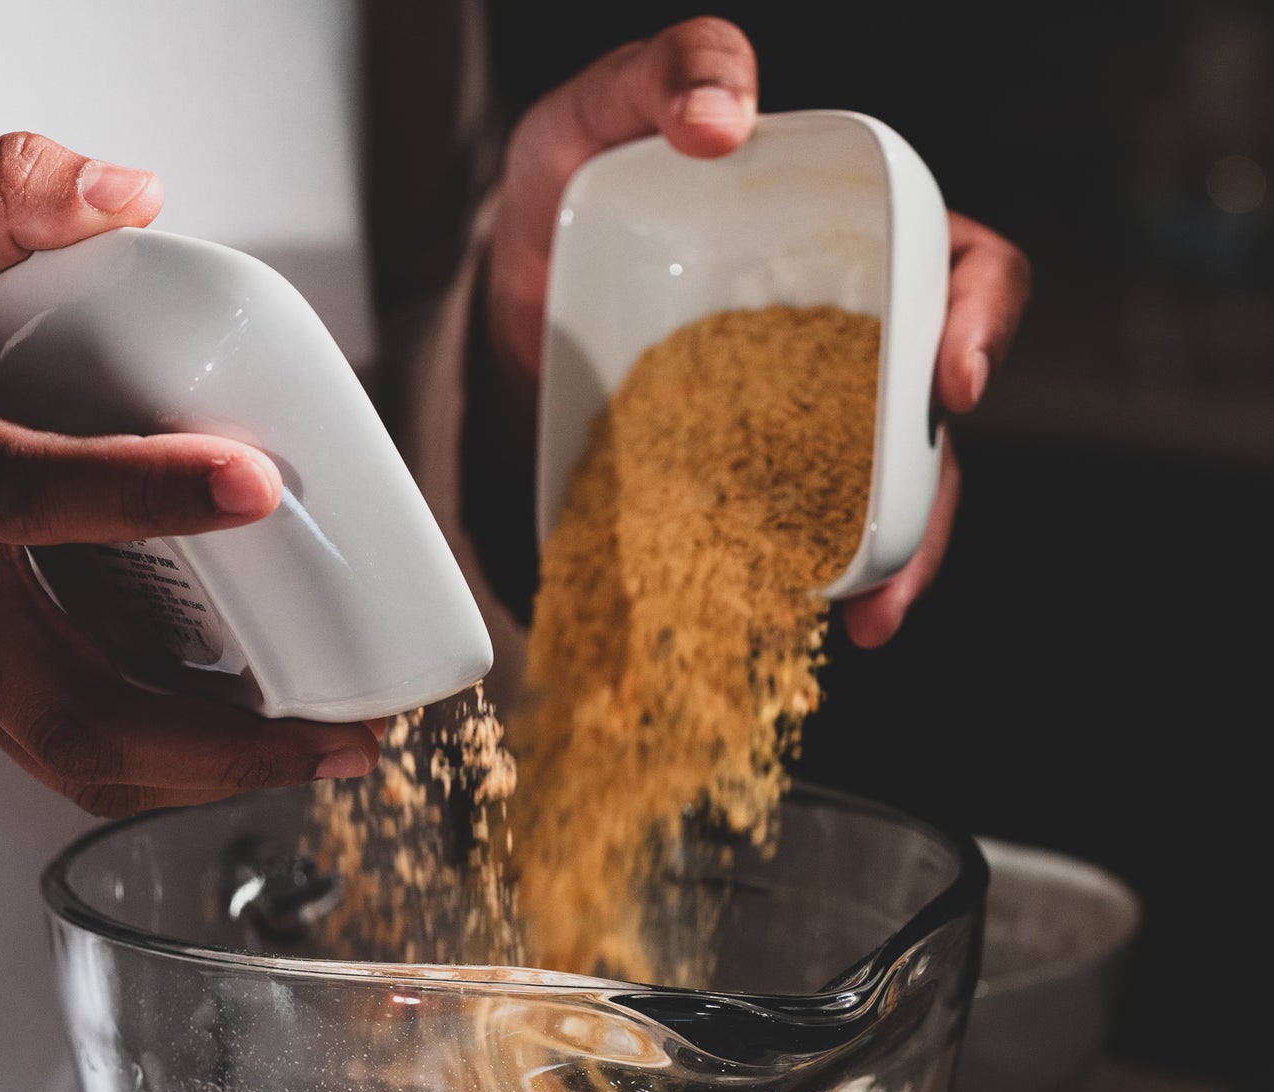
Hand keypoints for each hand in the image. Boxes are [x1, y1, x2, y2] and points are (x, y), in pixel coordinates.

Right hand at [0, 132, 380, 817]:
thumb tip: (129, 192)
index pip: (23, 493)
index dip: (143, 494)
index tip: (259, 483)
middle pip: (76, 707)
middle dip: (224, 742)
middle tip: (346, 734)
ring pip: (78, 758)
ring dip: (216, 776)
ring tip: (329, 753)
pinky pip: (72, 751)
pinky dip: (174, 762)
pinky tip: (256, 737)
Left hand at [482, 17, 1031, 644]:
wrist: (504, 306)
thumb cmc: (562, 200)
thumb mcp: (587, 120)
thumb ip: (658, 72)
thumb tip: (723, 115)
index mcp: (848, 236)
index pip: (960, 264)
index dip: (984, 317)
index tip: (954, 378)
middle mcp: (844, 332)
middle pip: (932, 414)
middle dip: (938, 495)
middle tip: (905, 557)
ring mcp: (800, 412)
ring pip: (883, 492)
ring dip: (890, 564)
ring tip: (865, 622)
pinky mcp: (746, 475)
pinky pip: (801, 532)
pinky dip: (806, 580)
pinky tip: (795, 622)